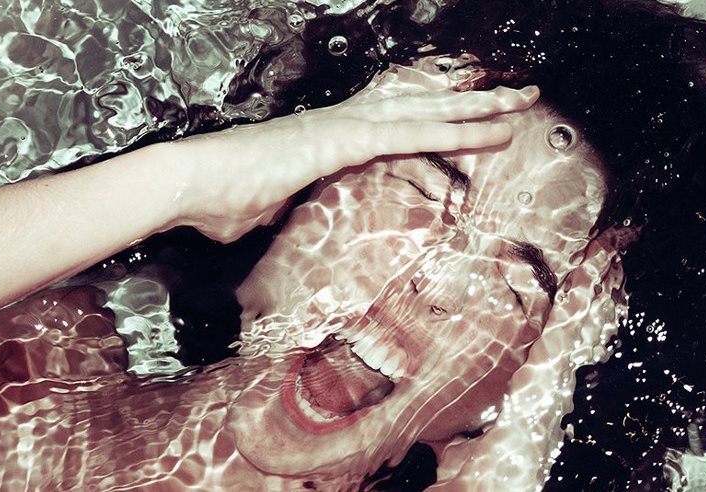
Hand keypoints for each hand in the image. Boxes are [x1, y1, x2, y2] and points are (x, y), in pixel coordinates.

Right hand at [168, 74, 539, 242]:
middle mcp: (343, 123)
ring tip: (522, 104)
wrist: (184, 185)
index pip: (397, 122)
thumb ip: (285, 206)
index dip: (437, 117)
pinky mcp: (342, 141)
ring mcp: (344, 128)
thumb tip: (277, 214)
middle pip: (421, 107)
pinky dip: (453, 134)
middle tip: (518, 96)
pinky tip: (489, 132)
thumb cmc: (217, 200)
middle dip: (474, 101)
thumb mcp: (265, 208)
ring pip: (425, 113)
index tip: (470, 116)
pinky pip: (410, 136)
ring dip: (477, 110)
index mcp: (329, 136)